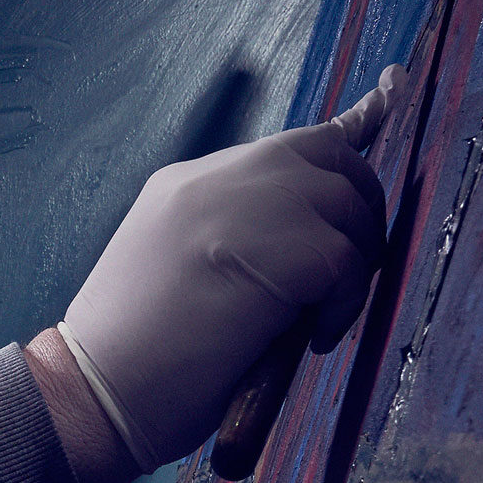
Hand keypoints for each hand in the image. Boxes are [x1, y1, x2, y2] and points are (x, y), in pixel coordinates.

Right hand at [60, 64, 405, 471]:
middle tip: (348, 277)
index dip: (352, 124)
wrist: (89, 394)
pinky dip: (342, 303)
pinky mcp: (272, 250)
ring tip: (316, 319)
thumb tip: (309, 245)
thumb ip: (235, 239)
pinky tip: (308, 337)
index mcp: (187, 185)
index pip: (288, 145)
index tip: (393, 88)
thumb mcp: (176, 274)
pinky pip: (346, 259)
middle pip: (329, 157)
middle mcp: (214, 179)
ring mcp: (240, 206)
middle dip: (359, 210)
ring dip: (351, 265)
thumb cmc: (130, 362)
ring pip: (344, 204)